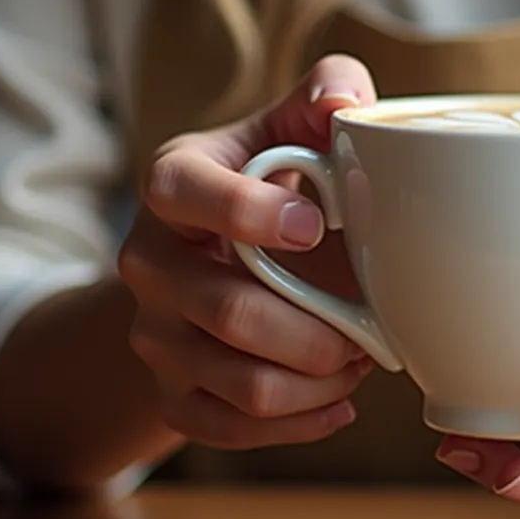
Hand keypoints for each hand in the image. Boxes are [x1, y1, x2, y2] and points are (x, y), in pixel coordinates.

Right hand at [115, 55, 378, 449]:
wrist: (216, 254)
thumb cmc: (272, 179)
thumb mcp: (290, 124)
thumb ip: (326, 91)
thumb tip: (349, 101)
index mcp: (174, 182)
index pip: (183, 193)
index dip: (247, 213)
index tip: (318, 225)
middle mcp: (149, 261)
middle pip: (226, 311)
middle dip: (317, 329)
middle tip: (370, 326)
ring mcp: (155, 334)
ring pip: (240, 383)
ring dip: (318, 381)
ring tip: (359, 360)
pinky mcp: (172, 392)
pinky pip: (230, 427)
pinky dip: (299, 424)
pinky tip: (339, 402)